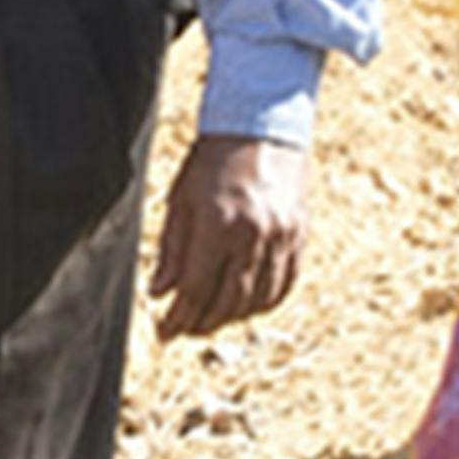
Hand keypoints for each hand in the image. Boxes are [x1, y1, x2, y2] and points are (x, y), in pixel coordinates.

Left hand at [149, 133, 305, 338]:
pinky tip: (245, 305)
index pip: (196, 290)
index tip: (163, 332)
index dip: (178, 318)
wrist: (261, 125)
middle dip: (202, 324)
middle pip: (227, 303)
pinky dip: (262, 303)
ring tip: (211, 319)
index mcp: (218, 225)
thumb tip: (159, 293)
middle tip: (185, 330)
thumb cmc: (213, 160)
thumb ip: (171, 250)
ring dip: (231, 318)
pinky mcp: (299, 236)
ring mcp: (281, 238)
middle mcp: (253, 235)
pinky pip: (283, 286)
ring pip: (257, 301)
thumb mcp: (181, 200)